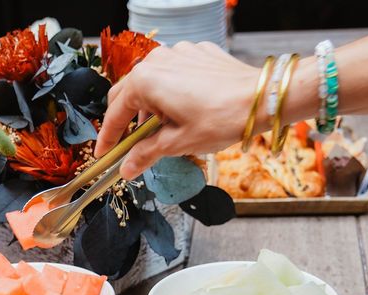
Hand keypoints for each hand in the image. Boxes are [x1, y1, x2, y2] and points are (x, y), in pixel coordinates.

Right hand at [95, 42, 261, 178]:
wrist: (263, 98)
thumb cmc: (221, 119)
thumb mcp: (178, 143)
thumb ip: (145, 154)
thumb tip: (126, 169)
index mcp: (145, 81)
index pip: (115, 113)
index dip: (108, 138)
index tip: (105, 154)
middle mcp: (157, 61)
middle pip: (127, 93)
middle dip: (126, 120)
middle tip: (130, 145)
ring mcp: (178, 53)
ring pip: (151, 82)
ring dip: (150, 106)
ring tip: (165, 130)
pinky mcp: (197, 53)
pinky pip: (173, 73)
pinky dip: (171, 92)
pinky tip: (186, 110)